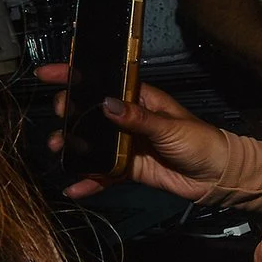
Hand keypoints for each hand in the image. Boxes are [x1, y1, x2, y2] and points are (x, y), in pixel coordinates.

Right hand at [40, 66, 231, 200]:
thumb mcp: (169, 127)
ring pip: (91, 143)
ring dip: (72, 147)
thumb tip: (106, 104)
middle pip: (90, 112)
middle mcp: (127, 119)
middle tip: (61, 116)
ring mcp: (125, 144)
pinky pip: (103, 173)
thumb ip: (137, 118)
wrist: (216, 176)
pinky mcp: (128, 168)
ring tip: (58, 149)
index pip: (103, 81)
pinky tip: (73, 187)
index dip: (74, 75)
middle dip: (70, 112)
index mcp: (139, 99)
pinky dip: (89, 181)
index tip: (46, 74)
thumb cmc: (199, 141)